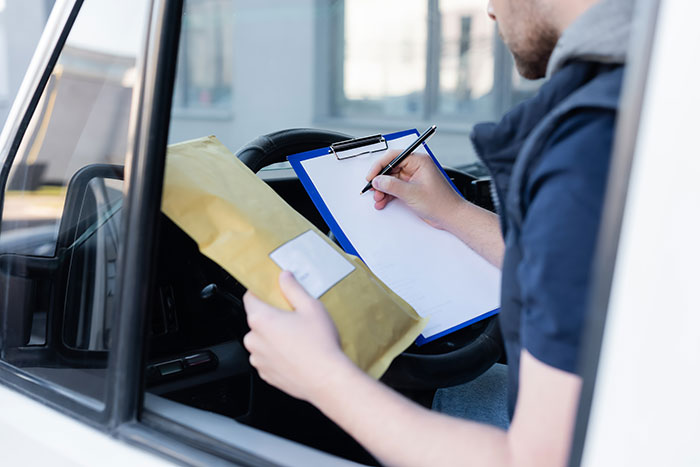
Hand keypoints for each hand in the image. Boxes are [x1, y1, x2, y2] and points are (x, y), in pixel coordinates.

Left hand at [242, 271, 351, 401]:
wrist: (327, 379)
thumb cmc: (319, 345)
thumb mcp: (310, 307)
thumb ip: (293, 288)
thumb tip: (284, 277)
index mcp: (261, 319)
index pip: (250, 297)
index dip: (261, 292)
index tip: (272, 292)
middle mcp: (254, 339)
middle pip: (257, 320)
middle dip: (273, 317)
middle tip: (294, 318)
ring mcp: (258, 359)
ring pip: (262, 340)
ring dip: (274, 337)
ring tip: (298, 339)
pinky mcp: (266, 374)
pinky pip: (267, 358)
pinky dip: (278, 354)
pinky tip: (296, 354)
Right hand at [366, 150, 463, 229]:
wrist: (450, 216)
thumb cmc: (441, 203)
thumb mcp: (412, 193)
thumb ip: (392, 186)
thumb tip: (378, 180)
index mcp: (419, 161)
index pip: (394, 156)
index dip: (380, 165)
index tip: (371, 175)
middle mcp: (416, 167)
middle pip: (391, 168)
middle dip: (380, 180)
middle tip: (373, 189)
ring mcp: (413, 178)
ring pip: (391, 180)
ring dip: (383, 189)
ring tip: (378, 199)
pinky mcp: (412, 188)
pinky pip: (395, 188)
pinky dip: (388, 194)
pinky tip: (383, 201)